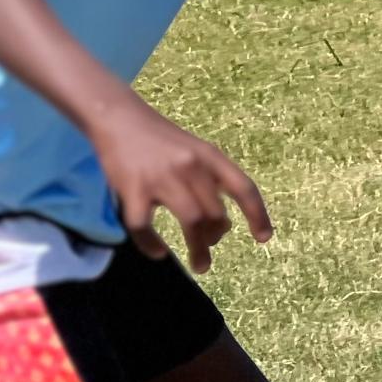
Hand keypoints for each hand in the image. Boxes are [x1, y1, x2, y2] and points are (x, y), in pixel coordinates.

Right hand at [96, 99, 272, 274]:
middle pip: (215, 213)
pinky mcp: (132, 188)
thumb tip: (224, 226)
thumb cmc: (160, 140)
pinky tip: (157, 252)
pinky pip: (144, 227)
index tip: (264, 238)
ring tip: (200, 265)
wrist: (117, 116)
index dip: (258, 215)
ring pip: (191, 222)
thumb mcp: (194, 151)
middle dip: (216, 238)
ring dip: (199, 250)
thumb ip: (211, 182)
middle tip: (209, 249)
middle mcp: (189, 165)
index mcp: (209, 155)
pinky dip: (151, 245)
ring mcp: (160, 177)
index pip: (244, 188)